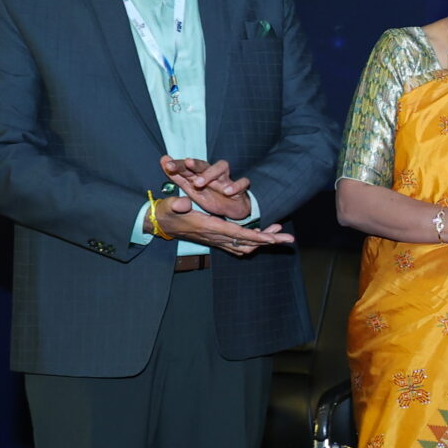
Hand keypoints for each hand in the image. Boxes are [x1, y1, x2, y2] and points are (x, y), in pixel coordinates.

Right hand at [153, 196, 294, 255]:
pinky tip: (263, 235)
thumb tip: (183, 202)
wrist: (159, 223)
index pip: (237, 234)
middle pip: (247, 242)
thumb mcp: (169, 206)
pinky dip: (253, 241)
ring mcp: (217, 239)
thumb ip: (176, 204)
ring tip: (280, 234)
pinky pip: (238, 244)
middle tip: (289, 239)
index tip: (273, 237)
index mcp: (209, 227)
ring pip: (245, 245)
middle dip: (269, 240)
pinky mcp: (217, 239)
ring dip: (263, 241)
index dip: (256, 236)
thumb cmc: (166, 212)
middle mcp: (216, 236)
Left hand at [160, 155, 251, 220]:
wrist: (232, 209)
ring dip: (211, 173)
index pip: (188, 166)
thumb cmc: (210, 195)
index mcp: (199, 174)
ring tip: (200, 182)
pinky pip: (242, 182)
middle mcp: (213, 174)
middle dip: (196, 164)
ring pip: (222, 167)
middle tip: (187, 164)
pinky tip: (227, 191)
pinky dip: (236, 185)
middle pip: (205, 164)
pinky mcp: (241, 188)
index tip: (168, 165)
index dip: (178, 164)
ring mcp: (227, 180)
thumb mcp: (191, 188)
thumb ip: (177, 176)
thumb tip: (163, 159)